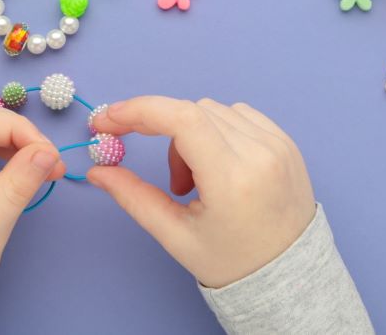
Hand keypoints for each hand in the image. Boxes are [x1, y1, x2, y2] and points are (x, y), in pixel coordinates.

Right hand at [88, 97, 315, 287]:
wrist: (289, 276)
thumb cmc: (232, 262)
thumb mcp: (176, 236)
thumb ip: (133, 197)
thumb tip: (96, 170)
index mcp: (233, 180)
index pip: (182, 119)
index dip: (140, 111)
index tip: (109, 119)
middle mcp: (260, 153)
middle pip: (192, 112)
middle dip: (162, 132)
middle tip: (165, 178)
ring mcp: (278, 144)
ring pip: (214, 110)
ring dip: (190, 135)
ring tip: (196, 183)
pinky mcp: (286, 141)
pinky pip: (239, 114)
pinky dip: (216, 130)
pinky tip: (216, 166)